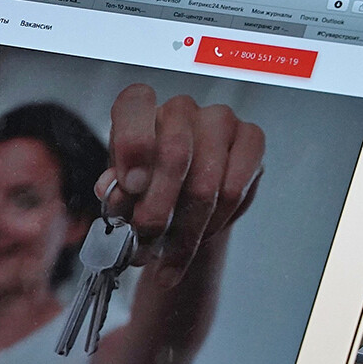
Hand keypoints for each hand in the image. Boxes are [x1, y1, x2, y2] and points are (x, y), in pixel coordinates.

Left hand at [98, 84, 263, 286]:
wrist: (184, 201)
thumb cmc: (147, 190)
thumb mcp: (122, 194)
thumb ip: (115, 191)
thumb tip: (111, 190)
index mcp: (138, 109)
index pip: (135, 106)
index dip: (133, 145)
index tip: (132, 186)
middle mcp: (179, 108)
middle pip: (174, 154)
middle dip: (157, 210)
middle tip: (146, 244)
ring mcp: (218, 119)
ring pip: (206, 183)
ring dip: (185, 231)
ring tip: (169, 257)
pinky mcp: (251, 138)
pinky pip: (234, 190)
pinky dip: (214, 223)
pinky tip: (199, 237)